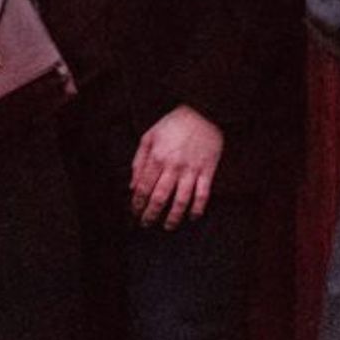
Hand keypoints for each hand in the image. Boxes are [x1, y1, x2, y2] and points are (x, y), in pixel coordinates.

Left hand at [130, 105, 223, 227]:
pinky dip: (198, 209)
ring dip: (173, 217)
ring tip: (168, 227)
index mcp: (157, 157)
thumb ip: (138, 160)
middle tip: (146, 224)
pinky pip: (203, 195)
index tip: (134, 213)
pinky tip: (192, 217)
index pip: (143, 187)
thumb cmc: (173, 124)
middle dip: (151, 214)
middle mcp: (173, 166)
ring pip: (181, 200)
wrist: (202, 112)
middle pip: (160, 198)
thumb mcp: (149, 136)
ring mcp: (192, 170)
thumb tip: (132, 185)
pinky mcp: (208, 171)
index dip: (137, 203)